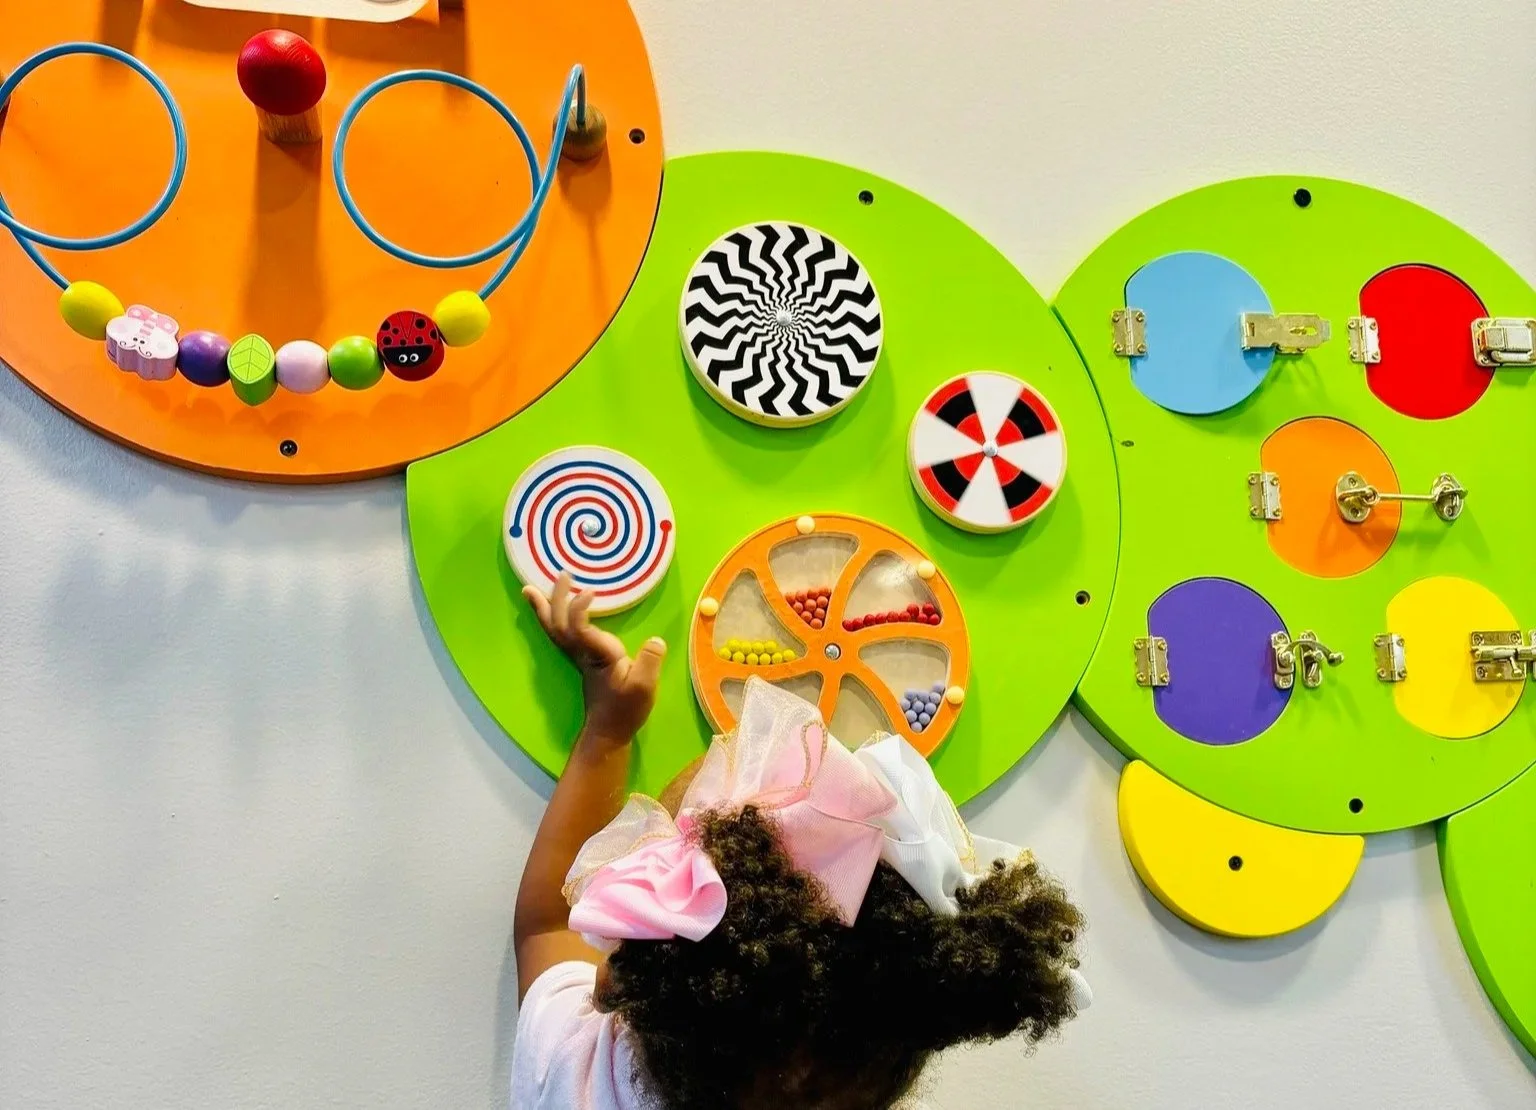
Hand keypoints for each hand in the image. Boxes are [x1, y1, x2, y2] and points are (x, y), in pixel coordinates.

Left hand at [524, 573, 666, 743]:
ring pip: (555, 629)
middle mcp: (583, 653)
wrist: (608, 731)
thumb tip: (656, 641)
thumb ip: (650, 662)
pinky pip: (560, 634)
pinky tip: (548, 610)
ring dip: (543, 608)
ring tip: (529, 589)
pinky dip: (549, 619)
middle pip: (561, 623)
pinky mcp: (581, 659)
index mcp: (599, 656)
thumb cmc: (626, 710)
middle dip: (557, 599)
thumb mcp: (645, 688)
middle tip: (561, 574)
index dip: (580, 609)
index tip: (590, 591)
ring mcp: (579, 656)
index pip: (581, 628)